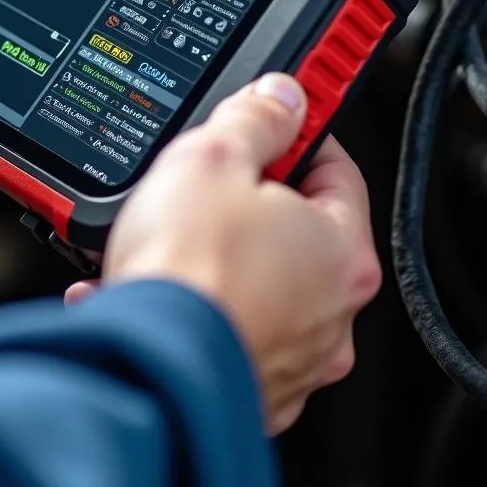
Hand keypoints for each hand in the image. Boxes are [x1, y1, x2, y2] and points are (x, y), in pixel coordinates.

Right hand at [73, 75, 380, 435]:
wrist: (145, 366)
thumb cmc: (188, 271)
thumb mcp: (214, 157)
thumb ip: (254, 119)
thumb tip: (279, 98)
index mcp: (340, 251)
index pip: (338, 170)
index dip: (300, 133)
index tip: (278, 118)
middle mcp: (331, 312)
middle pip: (297, 229)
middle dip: (249, 199)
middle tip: (209, 179)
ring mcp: (293, 358)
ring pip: (259, 283)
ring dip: (216, 258)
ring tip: (166, 239)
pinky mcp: (249, 388)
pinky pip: (224, 328)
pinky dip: (193, 308)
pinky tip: (149, 289)